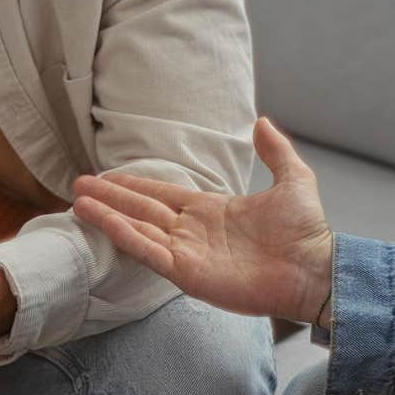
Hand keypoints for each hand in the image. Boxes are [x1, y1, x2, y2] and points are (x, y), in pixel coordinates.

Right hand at [70, 117, 333, 324]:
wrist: (315, 268)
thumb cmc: (307, 231)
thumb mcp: (293, 179)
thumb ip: (276, 151)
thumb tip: (262, 122)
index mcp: (212, 210)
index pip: (163, 195)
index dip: (135, 186)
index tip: (108, 176)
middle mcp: (194, 231)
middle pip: (142, 209)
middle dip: (112, 196)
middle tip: (79, 185)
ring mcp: (188, 253)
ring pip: (138, 229)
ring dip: (108, 214)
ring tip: (79, 202)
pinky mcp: (187, 273)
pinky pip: (148, 251)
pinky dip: (124, 235)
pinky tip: (102, 220)